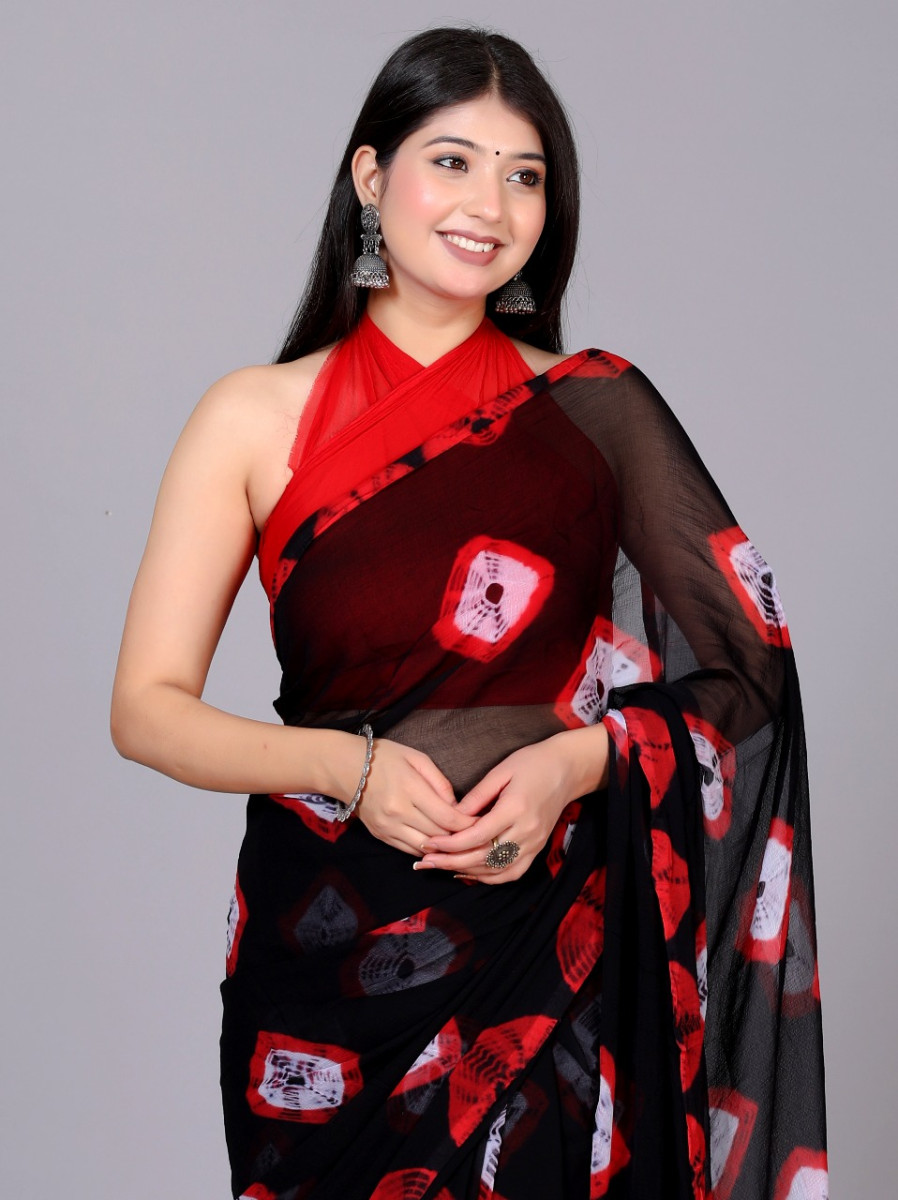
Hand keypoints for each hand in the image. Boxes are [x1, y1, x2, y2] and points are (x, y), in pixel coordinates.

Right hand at [338, 735, 476, 855]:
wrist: (345, 767)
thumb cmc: (385, 757)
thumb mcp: (417, 758)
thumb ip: (440, 782)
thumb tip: (456, 806)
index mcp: (410, 789)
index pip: (448, 817)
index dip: (469, 824)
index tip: (482, 822)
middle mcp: (398, 812)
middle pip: (440, 835)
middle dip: (461, 837)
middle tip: (477, 834)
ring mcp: (388, 827)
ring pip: (425, 848)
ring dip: (444, 847)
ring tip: (460, 842)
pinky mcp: (381, 836)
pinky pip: (409, 850)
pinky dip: (426, 850)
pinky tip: (438, 844)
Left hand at [414, 725, 609, 883]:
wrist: (568, 769)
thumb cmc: (532, 763)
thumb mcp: (501, 771)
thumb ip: (477, 796)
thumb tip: (452, 815)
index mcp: (515, 809)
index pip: (477, 836)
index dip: (449, 844)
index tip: (428, 843)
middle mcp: (526, 832)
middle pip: (483, 858)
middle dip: (451, 862)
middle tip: (425, 861)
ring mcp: (534, 844)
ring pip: (496, 870)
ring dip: (466, 872)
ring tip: (440, 867)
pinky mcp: (537, 849)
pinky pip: (511, 872)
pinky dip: (489, 877)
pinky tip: (468, 872)